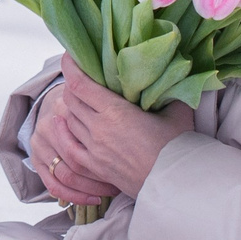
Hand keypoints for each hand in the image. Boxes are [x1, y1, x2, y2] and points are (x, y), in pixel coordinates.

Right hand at [29, 78, 120, 208]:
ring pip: (67, 174)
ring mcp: (40, 144)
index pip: (88, 131)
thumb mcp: (105, 97)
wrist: (61, 102)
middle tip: (127, 180)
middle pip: (78, 157)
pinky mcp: (37, 159)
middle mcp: (49, 125)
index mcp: (66, 105)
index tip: (133, 160)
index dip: (112, 152)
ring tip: (114, 190)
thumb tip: (160, 102)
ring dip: (92, 187)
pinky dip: (75, 196)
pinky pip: (54, 185)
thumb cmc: (90, 102)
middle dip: (104, 173)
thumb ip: (122, 100)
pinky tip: (95, 200)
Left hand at [38, 55, 195, 201]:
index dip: (71, 67)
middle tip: (81, 77)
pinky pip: (69, 146)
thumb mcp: (177, 112)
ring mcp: (94, 149)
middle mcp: (99, 129)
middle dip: (72, 85)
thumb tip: (170, 76)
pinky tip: (62, 124)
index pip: (80, 84)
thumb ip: (168, 92)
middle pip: (71, 100)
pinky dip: (63, 132)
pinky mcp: (94, 166)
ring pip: (69, 121)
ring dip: (71, 107)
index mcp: (115, 111)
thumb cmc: (178, 147)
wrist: (175, 184)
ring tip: (78, 98)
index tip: (69, 55)